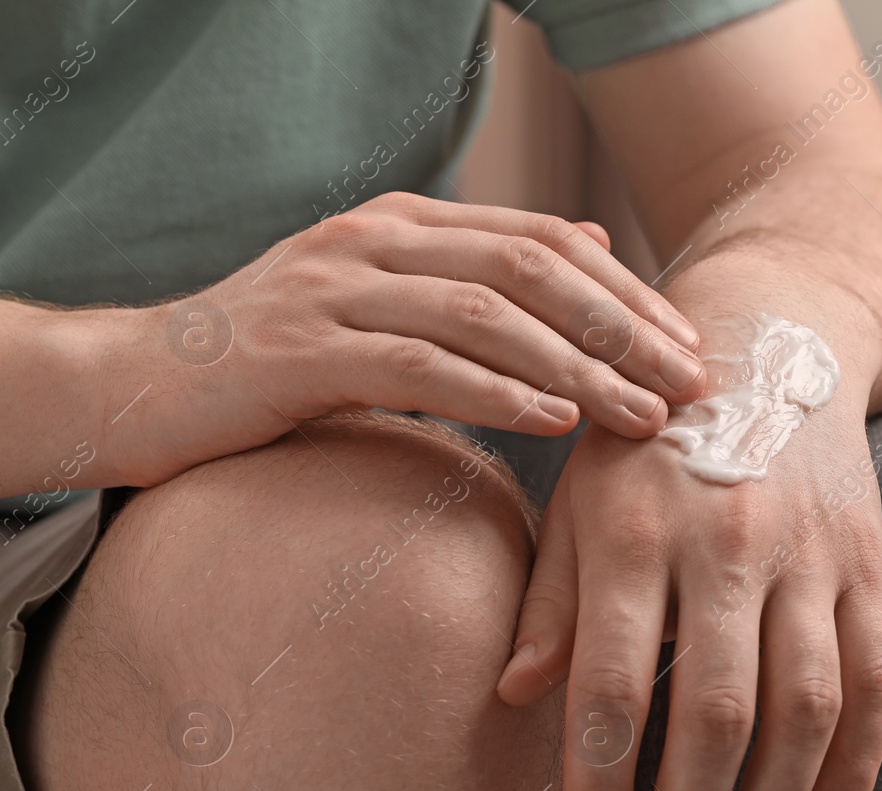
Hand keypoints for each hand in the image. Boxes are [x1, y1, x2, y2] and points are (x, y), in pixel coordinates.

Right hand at [82, 191, 705, 486]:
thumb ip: (477, 273)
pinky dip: (497, 393)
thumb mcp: (384, 299)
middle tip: (688, 385)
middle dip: (623, 327)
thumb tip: (589, 236)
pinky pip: (420, 366)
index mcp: (406, 223)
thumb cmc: (278, 359)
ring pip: (487, 315)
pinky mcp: (302, 351)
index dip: (628, 291)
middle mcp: (376, 240)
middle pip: (532, 270)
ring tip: (644, 416)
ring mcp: (335, 289)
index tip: (688, 346)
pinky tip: (555, 424)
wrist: (140, 382)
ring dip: (579, 367)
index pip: (546, 241)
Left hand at [497, 395, 881, 790]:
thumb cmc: (647, 437)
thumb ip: (551, 596)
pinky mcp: (867, 560)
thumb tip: (515, 698)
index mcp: (632, 530)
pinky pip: (877, 675)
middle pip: (717, 713)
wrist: (771, 338)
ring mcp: (809, 552)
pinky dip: (859, 758)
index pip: (615, 688)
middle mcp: (725, 541)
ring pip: (804, 706)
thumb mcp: (577, 495)